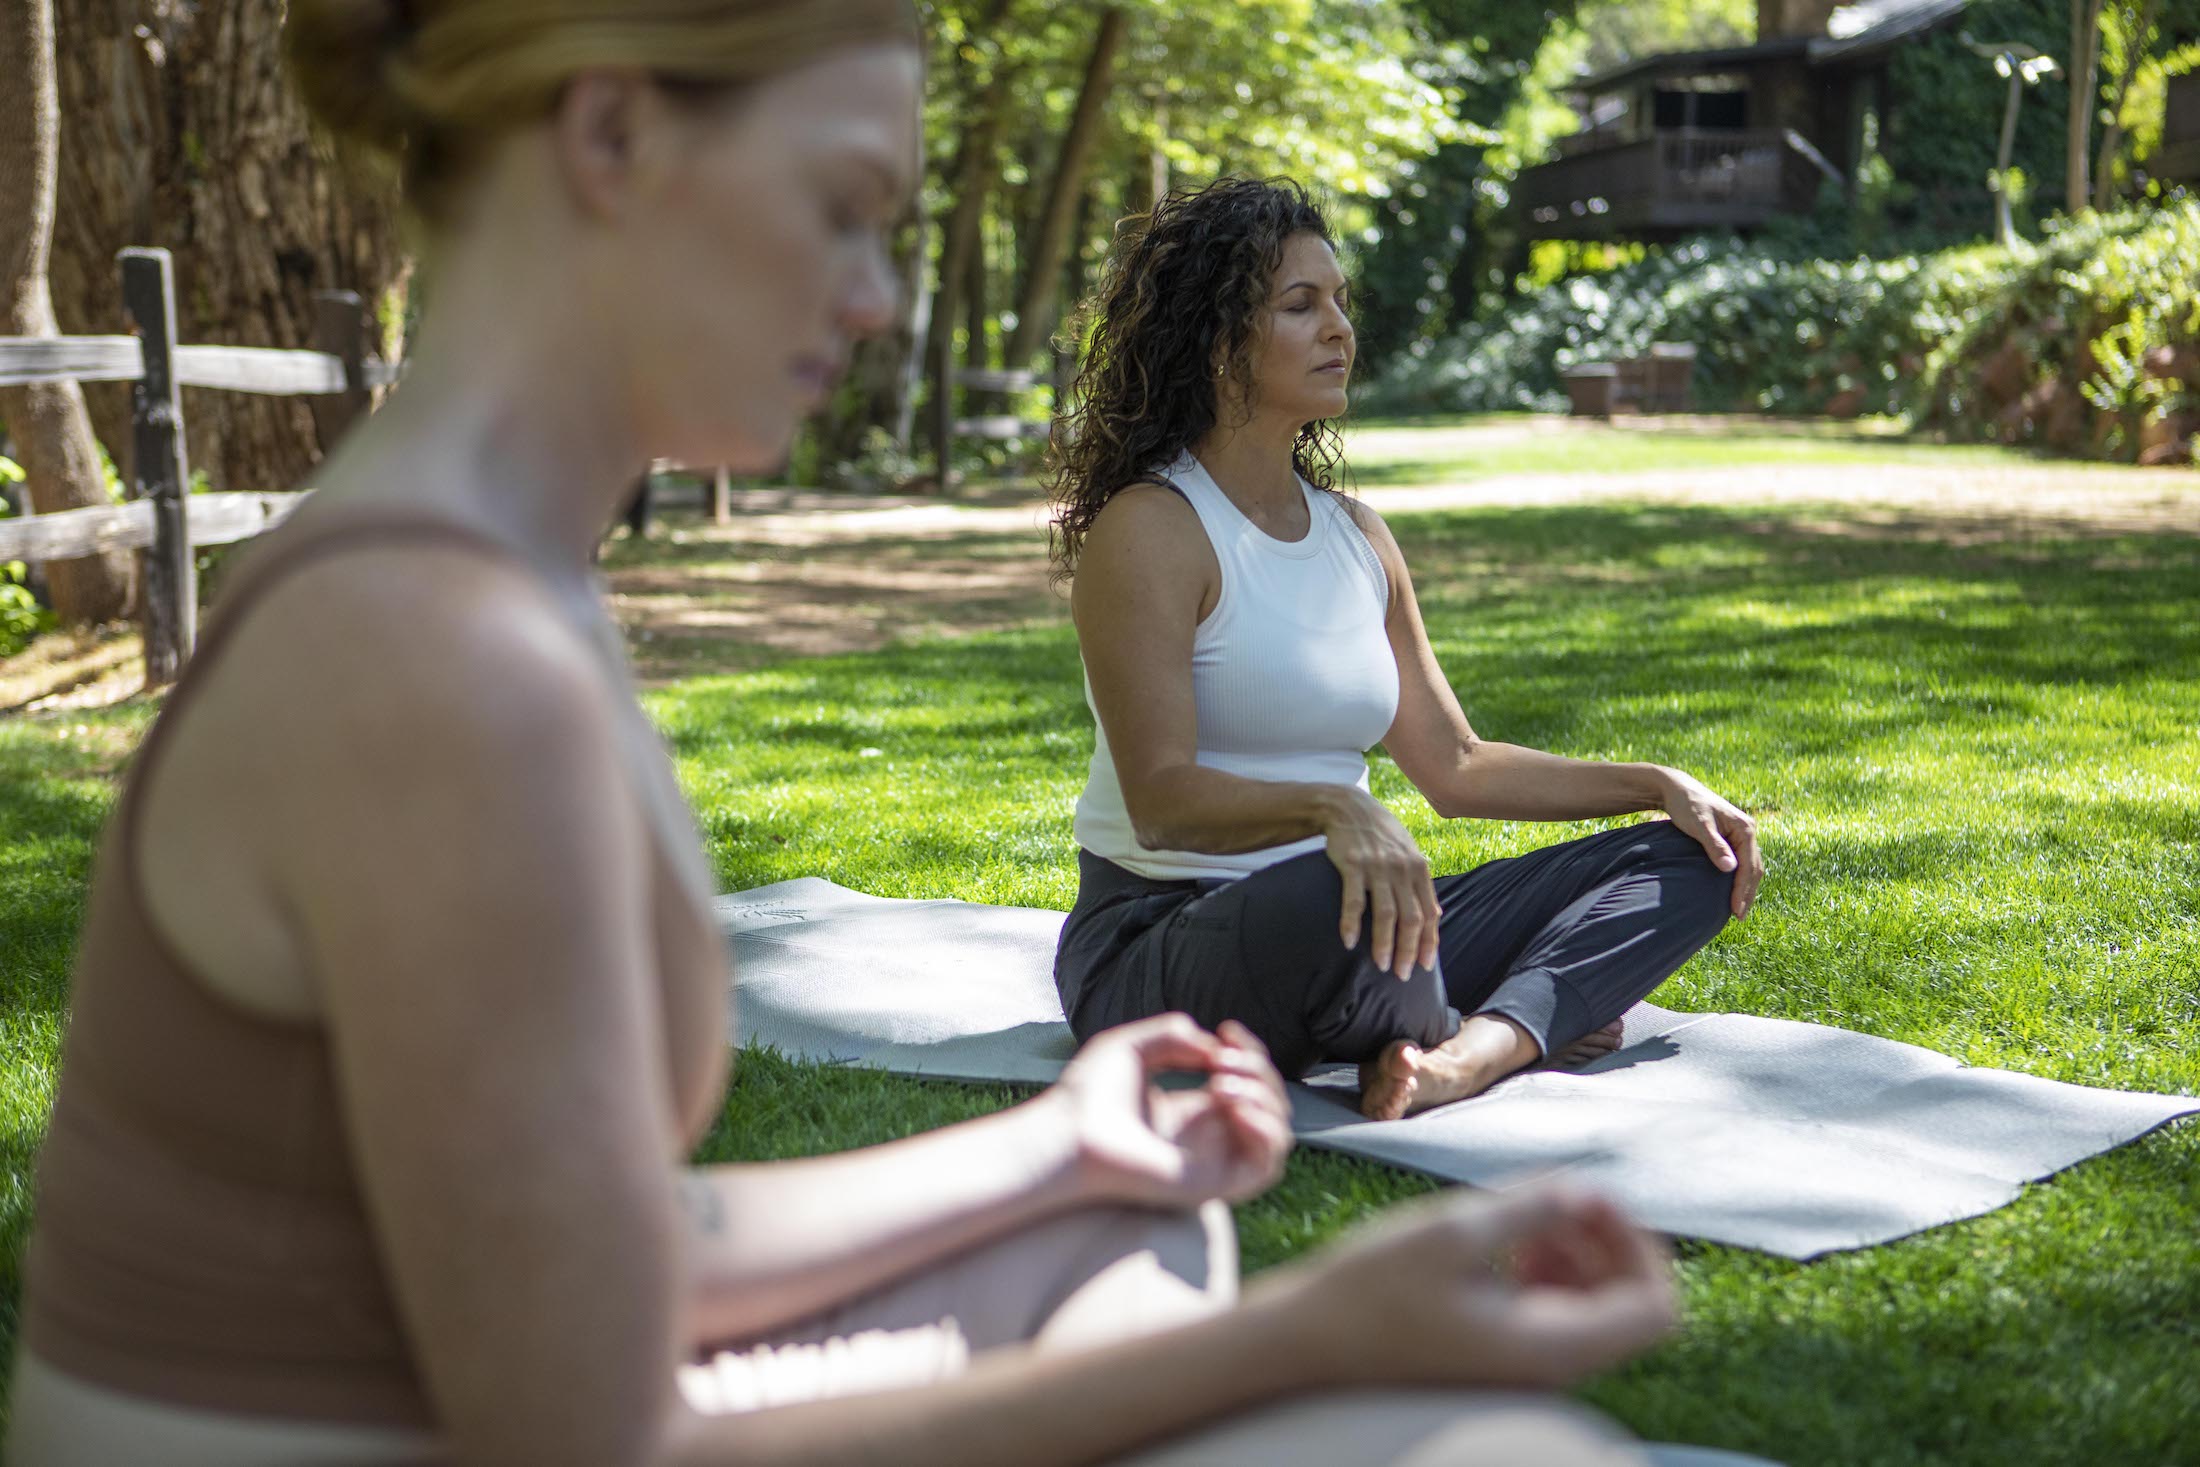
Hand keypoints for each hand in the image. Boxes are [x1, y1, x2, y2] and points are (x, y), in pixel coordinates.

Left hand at [1051, 1014, 1292, 1208]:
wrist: (1068, 1135)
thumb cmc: (1088, 1096)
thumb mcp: (1133, 1047)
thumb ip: (1174, 1035)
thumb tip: (1214, 1049)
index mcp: (1191, 1112)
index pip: (1246, 1082)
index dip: (1249, 1051)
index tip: (1227, 1029)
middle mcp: (1208, 1139)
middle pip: (1268, 1102)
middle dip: (1258, 1070)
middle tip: (1222, 1060)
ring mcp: (1214, 1164)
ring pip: (1277, 1133)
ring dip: (1265, 1098)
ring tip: (1224, 1083)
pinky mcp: (1215, 1187)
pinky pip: (1267, 1166)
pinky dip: (1265, 1130)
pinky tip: (1233, 1105)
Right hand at [1277, 1184, 1675, 1390]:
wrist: (1308, 1343)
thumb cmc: (1370, 1290)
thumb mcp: (1451, 1232)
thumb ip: (1529, 1208)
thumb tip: (1587, 1187)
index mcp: (1550, 1349)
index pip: (1655, 1307)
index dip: (1637, 1242)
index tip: (1588, 1195)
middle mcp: (1551, 1367)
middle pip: (1634, 1305)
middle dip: (1609, 1239)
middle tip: (1559, 1193)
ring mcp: (1529, 1363)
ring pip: (1598, 1306)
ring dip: (1580, 1249)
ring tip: (1528, 1212)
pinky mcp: (1504, 1352)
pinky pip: (1560, 1310)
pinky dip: (1551, 1267)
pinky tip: (1508, 1239)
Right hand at [1320, 787, 1440, 977]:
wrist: (1349, 807)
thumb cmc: (1381, 834)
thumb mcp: (1409, 853)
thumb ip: (1422, 884)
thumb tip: (1437, 914)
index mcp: (1419, 868)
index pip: (1429, 913)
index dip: (1428, 942)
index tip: (1424, 966)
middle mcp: (1402, 869)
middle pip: (1411, 918)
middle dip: (1408, 950)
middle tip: (1401, 974)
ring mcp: (1377, 867)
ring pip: (1386, 914)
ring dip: (1384, 943)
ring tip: (1381, 965)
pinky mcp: (1352, 865)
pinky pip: (1353, 901)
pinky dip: (1352, 924)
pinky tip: (1349, 942)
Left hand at [1656, 768, 1761, 916]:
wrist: (1677, 789)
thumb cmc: (1686, 806)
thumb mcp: (1699, 825)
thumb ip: (1714, 846)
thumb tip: (1730, 869)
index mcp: (1745, 828)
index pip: (1749, 866)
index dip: (1743, 890)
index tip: (1735, 910)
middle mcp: (1748, 831)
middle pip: (1754, 869)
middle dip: (1747, 893)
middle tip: (1739, 917)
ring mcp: (1741, 835)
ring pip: (1750, 867)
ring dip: (1745, 888)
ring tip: (1738, 910)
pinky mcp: (1733, 838)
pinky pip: (1742, 862)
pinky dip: (1740, 879)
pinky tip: (1732, 892)